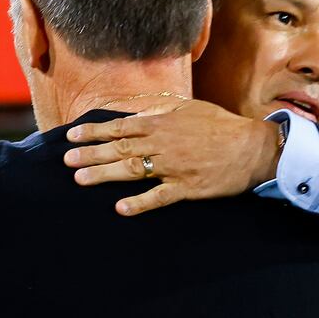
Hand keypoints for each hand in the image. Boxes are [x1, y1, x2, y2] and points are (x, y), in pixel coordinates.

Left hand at [64, 100, 281, 215]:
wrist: (251, 147)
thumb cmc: (221, 125)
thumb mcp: (189, 108)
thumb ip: (160, 112)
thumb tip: (136, 114)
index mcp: (162, 124)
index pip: (120, 127)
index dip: (94, 132)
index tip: (72, 136)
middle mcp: (162, 144)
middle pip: (119, 149)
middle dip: (90, 154)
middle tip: (67, 161)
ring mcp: (173, 167)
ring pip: (132, 170)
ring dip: (105, 174)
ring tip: (81, 180)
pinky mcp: (186, 188)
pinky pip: (159, 197)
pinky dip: (139, 203)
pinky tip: (120, 208)